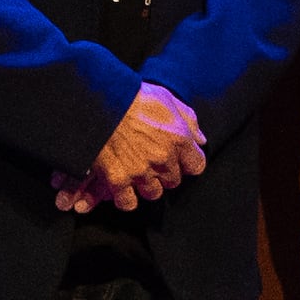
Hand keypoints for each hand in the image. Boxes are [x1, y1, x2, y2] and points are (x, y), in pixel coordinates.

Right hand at [74, 84, 208, 211]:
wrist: (99, 102)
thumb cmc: (133, 97)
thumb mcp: (168, 99)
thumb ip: (188, 120)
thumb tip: (200, 140)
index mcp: (179, 138)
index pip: (196, 165)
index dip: (188, 163)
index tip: (180, 159)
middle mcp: (163, 158)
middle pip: (174, 181)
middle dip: (166, 173)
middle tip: (153, 162)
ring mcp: (140, 171)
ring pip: (153, 193)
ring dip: (147, 185)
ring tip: (138, 173)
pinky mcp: (117, 179)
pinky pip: (128, 202)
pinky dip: (125, 198)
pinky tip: (123, 188)